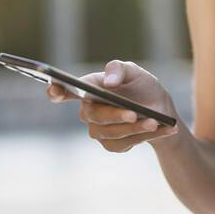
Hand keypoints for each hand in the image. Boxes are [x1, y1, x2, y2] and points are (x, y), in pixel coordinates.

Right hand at [47, 59, 178, 151]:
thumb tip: (108, 81)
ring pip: (111, 133)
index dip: (56, 91)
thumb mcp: (135, 72)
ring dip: (135, 128)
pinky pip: (124, 144)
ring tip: (154, 122)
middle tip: (135, 113)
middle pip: (94, 115)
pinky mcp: (112, 144)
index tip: (54, 90)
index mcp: (89, 88)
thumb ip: (120, 69)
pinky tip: (161, 128)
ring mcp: (99, 129)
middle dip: (116, 115)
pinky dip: (144, 136)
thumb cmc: (142, 87)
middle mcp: (89, 110)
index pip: (65, 91)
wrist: (161, 111)